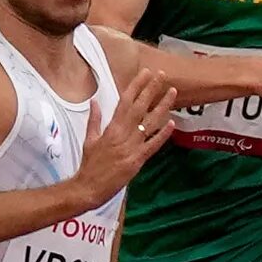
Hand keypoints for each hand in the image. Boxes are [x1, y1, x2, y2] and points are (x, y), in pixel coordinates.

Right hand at [76, 68, 175, 206]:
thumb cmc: (89, 164)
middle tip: (162, 75)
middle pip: (139, 107)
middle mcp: (122, 134)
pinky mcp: (137, 161)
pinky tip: (172, 123)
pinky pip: (152, 145)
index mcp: (110, 128)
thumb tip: (95, 101)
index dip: (136, 86)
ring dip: (162, 106)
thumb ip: (94, 119)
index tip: (145, 74)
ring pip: (149, 123)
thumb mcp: (89, 139)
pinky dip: (162, 135)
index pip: (124, 101)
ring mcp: (131, 147)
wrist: (89, 187)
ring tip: (172, 92)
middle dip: (151, 89)